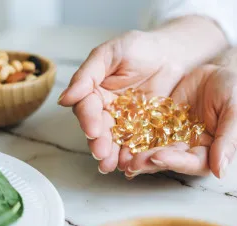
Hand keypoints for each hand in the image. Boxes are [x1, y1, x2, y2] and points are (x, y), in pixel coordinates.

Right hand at [58, 30, 185, 172]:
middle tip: (101, 153)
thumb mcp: (111, 53)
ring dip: (112, 154)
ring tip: (111, 166)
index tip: (92, 130)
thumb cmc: (140, 48)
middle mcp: (107, 109)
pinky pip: (138, 143)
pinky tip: (132, 164)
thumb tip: (63, 98)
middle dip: (98, 142)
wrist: (173, 54)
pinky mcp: (145, 129)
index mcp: (95, 91)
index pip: (87, 108)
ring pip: (116, 140)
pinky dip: (134, 154)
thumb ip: (88, 74)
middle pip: (99, 129)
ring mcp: (126, 121)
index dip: (88, 119)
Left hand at [124, 64, 236, 178]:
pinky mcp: (161, 122)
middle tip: (131, 162)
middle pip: (168, 159)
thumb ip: (229, 140)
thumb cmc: (236, 93)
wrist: (223, 72)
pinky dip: (133, 134)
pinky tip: (119, 136)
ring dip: (137, 154)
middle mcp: (188, 149)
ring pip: (153, 148)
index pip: (191, 162)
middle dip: (149, 161)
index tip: (158, 157)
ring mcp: (173, 136)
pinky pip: (145, 130)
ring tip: (120, 156)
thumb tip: (221, 171)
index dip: (174, 161)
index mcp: (209, 152)